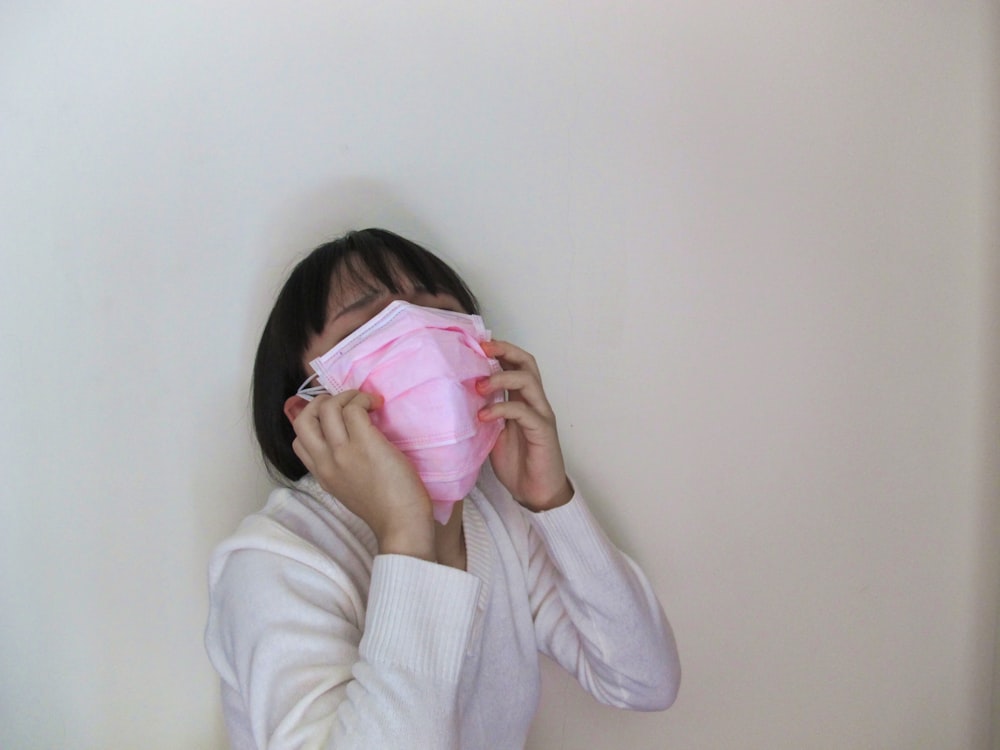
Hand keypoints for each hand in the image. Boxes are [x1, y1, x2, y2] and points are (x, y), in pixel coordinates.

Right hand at [291, 390, 434, 558]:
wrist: (401, 524)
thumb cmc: (385, 509)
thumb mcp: (350, 490)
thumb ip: (342, 469)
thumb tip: (347, 442)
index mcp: (322, 475)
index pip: (299, 440)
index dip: (313, 421)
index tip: (335, 417)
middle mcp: (326, 462)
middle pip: (303, 419)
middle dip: (320, 402)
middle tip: (345, 403)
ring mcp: (343, 453)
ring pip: (328, 407)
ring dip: (347, 396)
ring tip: (366, 401)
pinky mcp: (365, 444)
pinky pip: (353, 409)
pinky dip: (364, 400)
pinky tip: (377, 406)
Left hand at [476, 340, 572, 511]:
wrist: (536, 493)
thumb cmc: (516, 462)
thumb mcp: (492, 432)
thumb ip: (483, 412)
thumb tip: (456, 396)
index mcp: (523, 399)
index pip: (516, 363)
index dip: (499, 349)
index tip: (476, 343)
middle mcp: (535, 402)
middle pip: (526, 362)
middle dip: (504, 350)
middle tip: (481, 349)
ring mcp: (541, 415)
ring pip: (528, 381)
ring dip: (501, 378)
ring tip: (478, 387)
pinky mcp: (542, 432)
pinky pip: (523, 412)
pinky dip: (501, 409)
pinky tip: (484, 416)